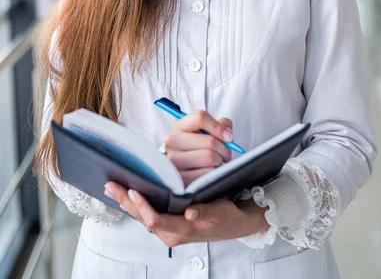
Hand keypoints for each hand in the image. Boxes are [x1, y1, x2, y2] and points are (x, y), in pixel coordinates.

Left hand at [103, 184, 269, 246]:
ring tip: (112, 187)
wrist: (233, 224)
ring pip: (142, 217)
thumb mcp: (219, 213)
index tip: (133, 190)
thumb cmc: (225, 216)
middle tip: (111, 185)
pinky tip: (127, 194)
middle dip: (125, 201)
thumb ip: (204, 213)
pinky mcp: (167, 224)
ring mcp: (168, 230)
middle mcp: (171, 234)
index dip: (142, 206)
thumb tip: (190, 212)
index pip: (155, 220)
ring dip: (127, 203)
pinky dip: (135, 204)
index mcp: (182, 230)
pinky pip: (147, 216)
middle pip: (142, 218)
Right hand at [164, 110, 233, 186]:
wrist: (189, 167)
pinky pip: (208, 173)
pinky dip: (214, 172)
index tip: (228, 136)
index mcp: (179, 126)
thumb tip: (228, 135)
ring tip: (217, 161)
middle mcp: (172, 142)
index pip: (200, 118)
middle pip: (210, 141)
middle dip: (224, 148)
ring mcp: (175, 161)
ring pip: (210, 157)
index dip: (219, 127)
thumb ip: (221, 125)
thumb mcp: (209, 130)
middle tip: (226, 153)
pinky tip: (210, 170)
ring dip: (219, 161)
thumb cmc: (201, 146)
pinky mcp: (181, 178)